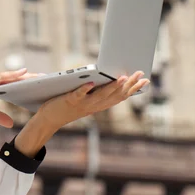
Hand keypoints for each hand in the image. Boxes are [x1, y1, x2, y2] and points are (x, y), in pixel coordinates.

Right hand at [0, 69, 39, 127]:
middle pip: (16, 78)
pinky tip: (24, 73)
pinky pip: (1, 76)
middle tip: (50, 79)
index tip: (42, 85)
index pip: (13, 83)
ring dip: (27, 75)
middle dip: (32, 78)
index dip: (28, 83)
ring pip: (11, 76)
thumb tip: (11, 124)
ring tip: (43, 76)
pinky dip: (13, 74)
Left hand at [14, 71, 148, 156]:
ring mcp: (81, 104)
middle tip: (140, 74)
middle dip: (128, 85)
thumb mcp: (86, 100)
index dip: (133, 89)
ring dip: (111, 87)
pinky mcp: (69, 100)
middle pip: (113, 96)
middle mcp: (93, 106)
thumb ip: (97, 92)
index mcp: (98, 105)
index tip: (145, 80)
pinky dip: (84, 89)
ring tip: (122, 78)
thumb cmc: (67, 107)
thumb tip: (109, 79)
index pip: (119, 97)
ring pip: (99, 96)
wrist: (48, 120)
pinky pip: (78, 95)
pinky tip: (91, 83)